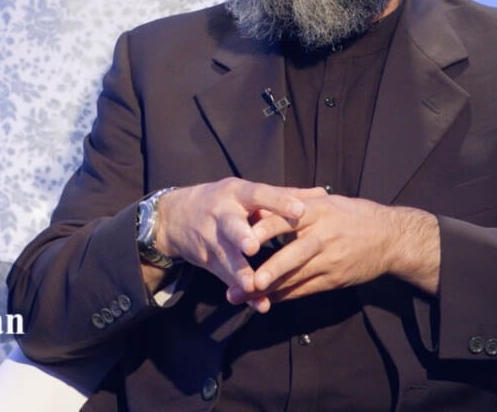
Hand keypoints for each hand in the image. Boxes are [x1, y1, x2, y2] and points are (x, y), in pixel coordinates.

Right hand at [152, 179, 315, 311]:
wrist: (175, 218)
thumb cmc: (224, 202)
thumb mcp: (247, 193)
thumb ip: (284, 195)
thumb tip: (321, 194)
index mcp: (236, 193)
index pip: (258, 194)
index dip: (278, 201)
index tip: (299, 210)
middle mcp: (221, 214)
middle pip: (231, 225)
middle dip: (241, 236)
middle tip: (253, 247)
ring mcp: (211, 239)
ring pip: (227, 258)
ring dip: (241, 273)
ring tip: (255, 285)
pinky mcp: (208, 261)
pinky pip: (227, 278)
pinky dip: (243, 293)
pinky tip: (259, 304)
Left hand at [228, 196, 440, 308]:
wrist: (391, 238)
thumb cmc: (353, 215)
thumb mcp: (327, 202)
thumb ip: (295, 203)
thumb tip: (261, 202)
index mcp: (318, 212)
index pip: (286, 220)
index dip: (263, 230)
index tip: (241, 238)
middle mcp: (323, 237)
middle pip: (291, 255)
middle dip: (266, 271)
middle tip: (241, 281)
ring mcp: (329, 261)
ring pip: (295, 278)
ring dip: (266, 289)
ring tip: (240, 296)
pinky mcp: (334, 280)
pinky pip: (304, 290)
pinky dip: (282, 296)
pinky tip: (263, 300)